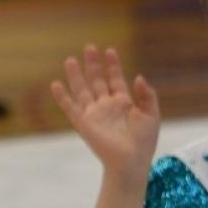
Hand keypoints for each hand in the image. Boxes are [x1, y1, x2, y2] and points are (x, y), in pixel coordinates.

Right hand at [50, 45, 160, 183]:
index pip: (116, 79)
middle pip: (97, 80)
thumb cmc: (143, 141)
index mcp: (123, 103)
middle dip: (93, 64)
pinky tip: (56, 84)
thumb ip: (147, 95)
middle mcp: (106, 106)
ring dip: (76, 75)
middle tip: (89, 47)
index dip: (113, 65)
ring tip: (70, 59)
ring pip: (82, 90)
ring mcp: (93, 113)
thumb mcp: (151, 114)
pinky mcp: (83, 123)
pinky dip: (62, 97)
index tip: (110, 50)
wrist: (130, 160)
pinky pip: (70, 107)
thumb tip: (138, 76)